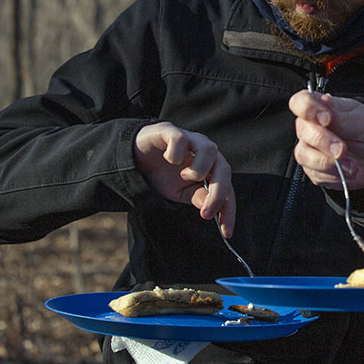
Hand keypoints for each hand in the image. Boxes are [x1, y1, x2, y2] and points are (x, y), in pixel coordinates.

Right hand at [133, 122, 235, 236]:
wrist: (135, 157)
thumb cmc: (163, 174)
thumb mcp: (180, 192)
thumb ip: (197, 198)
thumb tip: (211, 209)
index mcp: (212, 168)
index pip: (228, 188)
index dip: (229, 210)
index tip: (227, 232)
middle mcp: (206, 152)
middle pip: (224, 168)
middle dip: (218, 194)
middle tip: (205, 213)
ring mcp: (191, 139)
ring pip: (210, 149)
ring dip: (199, 170)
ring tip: (183, 177)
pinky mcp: (171, 131)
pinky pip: (181, 139)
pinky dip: (176, 153)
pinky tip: (168, 159)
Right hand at [288, 90, 363, 190]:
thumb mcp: (360, 119)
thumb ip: (339, 115)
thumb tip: (324, 101)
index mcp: (319, 108)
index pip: (300, 102)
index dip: (307, 109)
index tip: (326, 119)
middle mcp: (310, 128)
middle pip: (302, 131)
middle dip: (323, 142)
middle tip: (342, 149)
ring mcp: (310, 150)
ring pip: (304, 156)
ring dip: (329, 163)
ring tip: (352, 165)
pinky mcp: (315, 170)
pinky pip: (315, 175)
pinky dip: (335, 175)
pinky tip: (350, 172)